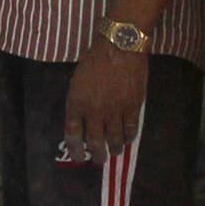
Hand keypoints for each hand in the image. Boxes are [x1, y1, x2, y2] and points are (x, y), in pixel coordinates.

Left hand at [63, 44, 149, 159]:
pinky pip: (131, 129)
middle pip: (95, 141)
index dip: (75, 149)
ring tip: (115, 152)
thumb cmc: (95, 59)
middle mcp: (94, 111)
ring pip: (114, 139)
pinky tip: (129, 139)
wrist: (119, 46)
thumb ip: (79, 101)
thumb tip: (83, 119)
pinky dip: (129, 137)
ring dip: (114, 149)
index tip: (78, 156)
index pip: (73, 133)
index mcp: (76, 103)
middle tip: (99, 160)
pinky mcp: (132, 107)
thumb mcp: (78, 81)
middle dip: (97, 155)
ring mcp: (114, 111)